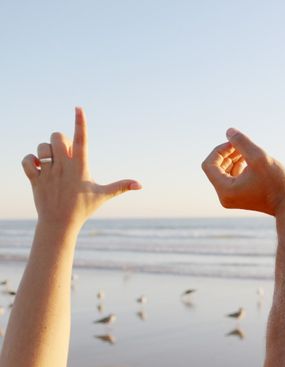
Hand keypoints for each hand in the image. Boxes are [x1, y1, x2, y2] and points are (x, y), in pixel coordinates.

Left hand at [22, 108, 141, 232]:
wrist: (60, 224)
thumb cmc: (83, 208)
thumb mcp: (103, 195)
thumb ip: (121, 186)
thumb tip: (141, 185)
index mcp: (81, 167)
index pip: (81, 140)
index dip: (80, 123)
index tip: (78, 108)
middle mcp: (64, 167)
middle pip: (57, 136)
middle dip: (60, 139)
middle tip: (64, 153)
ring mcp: (48, 173)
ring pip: (41, 147)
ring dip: (45, 150)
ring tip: (51, 162)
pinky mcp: (35, 179)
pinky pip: (27, 160)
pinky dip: (30, 160)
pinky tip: (37, 167)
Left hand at [201, 128, 284, 215]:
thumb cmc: (276, 183)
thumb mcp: (258, 157)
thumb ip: (242, 142)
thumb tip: (229, 131)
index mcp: (225, 189)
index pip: (209, 164)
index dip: (219, 150)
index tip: (234, 144)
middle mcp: (224, 196)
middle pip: (215, 168)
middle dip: (226, 154)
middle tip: (241, 146)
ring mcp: (231, 198)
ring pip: (223, 172)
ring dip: (232, 159)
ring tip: (246, 152)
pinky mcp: (238, 197)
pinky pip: (231, 178)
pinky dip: (237, 167)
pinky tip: (248, 160)